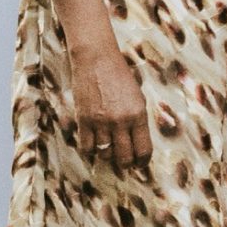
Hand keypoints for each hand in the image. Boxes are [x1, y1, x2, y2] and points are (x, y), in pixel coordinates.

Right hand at [66, 44, 151, 178]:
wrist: (97, 61)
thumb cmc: (121, 77)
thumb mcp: (138, 97)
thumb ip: (138, 120)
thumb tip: (138, 143)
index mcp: (138, 115)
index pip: (143, 149)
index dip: (143, 162)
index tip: (141, 165)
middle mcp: (120, 121)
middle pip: (124, 157)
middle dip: (127, 164)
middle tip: (126, 164)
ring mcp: (100, 122)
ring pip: (105, 154)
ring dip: (108, 156)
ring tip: (110, 152)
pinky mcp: (83, 120)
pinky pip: (86, 147)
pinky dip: (90, 151)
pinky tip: (94, 147)